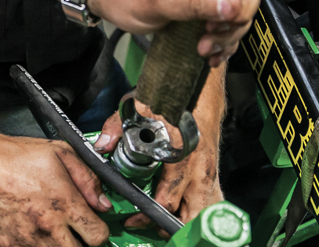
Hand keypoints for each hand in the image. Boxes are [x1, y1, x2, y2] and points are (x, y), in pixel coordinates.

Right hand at [0, 136, 112, 245]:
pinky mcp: (8, 245)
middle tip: (74, 231)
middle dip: (80, 243)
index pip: (98, 237)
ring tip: (52, 231)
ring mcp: (27, 240)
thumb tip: (103, 203)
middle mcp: (48, 227)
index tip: (92, 226)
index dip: (99, 232)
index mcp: (65, 205)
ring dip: (58, 246)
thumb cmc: (15, 157)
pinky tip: (32, 232)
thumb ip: (88, 179)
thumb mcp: (60, 153)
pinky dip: (34, 246)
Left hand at [94, 99, 223, 232]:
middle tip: (152, 227)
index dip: (149, 215)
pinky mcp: (215, 172)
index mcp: (182, 156)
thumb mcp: (140, 107)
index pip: (169, 199)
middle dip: (171, 226)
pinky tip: (187, 214)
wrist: (202, 91)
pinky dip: (201, 211)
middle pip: (192, 213)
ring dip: (188, 221)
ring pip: (206, 209)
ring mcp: (211, 172)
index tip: (134, 220)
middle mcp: (200, 168)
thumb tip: (102, 145)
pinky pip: (214, 200)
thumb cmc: (174, 101)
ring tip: (167, 223)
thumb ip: (117, 126)